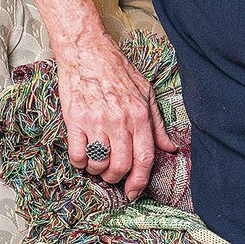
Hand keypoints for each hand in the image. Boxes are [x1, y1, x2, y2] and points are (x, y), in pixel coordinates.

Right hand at [56, 35, 176, 201]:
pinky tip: (83, 155)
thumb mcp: (145, 93)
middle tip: (112, 175)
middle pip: (121, 165)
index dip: (140, 181)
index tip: (134, 192)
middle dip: (117, 178)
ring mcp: (96, 120)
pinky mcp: (74, 119)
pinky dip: (80, 162)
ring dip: (97, 170)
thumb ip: (157, 124)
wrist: (86, 50)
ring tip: (97, 162)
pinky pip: (77, 155)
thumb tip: (170, 148)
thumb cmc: (117, 70)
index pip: (144, 158)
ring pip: (98, 163)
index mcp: (139, 114)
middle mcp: (119, 120)